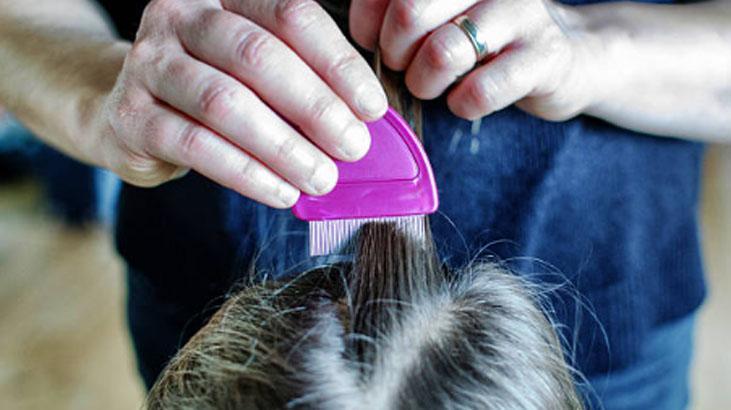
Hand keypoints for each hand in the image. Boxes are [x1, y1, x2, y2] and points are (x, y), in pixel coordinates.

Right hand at [95, 0, 387, 207]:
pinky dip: (247, 174)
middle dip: (315, 106)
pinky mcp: (131, 117)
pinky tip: (282, 192)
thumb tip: (362, 123)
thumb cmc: (212, 88)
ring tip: (323, 178)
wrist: (129, 112)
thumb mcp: (255, 72)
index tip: (372, 108)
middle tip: (353, 147)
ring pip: (226, 103)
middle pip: (257, 56)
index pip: (290, 15)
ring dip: (284, 147)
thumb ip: (302, 83)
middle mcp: (179, 16)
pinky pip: (197, 146)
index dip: (338, 63)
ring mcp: (148, 64)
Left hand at [349, 0, 597, 120]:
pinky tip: (467, 100)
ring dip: (425, 82)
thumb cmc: (481, 38)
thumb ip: (395, 12)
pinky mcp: (543, 57)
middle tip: (405, 65)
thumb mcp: (438, 15)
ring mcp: (521, 13)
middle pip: (409, 13)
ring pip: (443, 52)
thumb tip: (358, 34)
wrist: (561, 56)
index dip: (366, 21)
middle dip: (395, 53)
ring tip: (433, 85)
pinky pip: (481, 90)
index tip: (374, 42)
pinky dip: (463, 105)